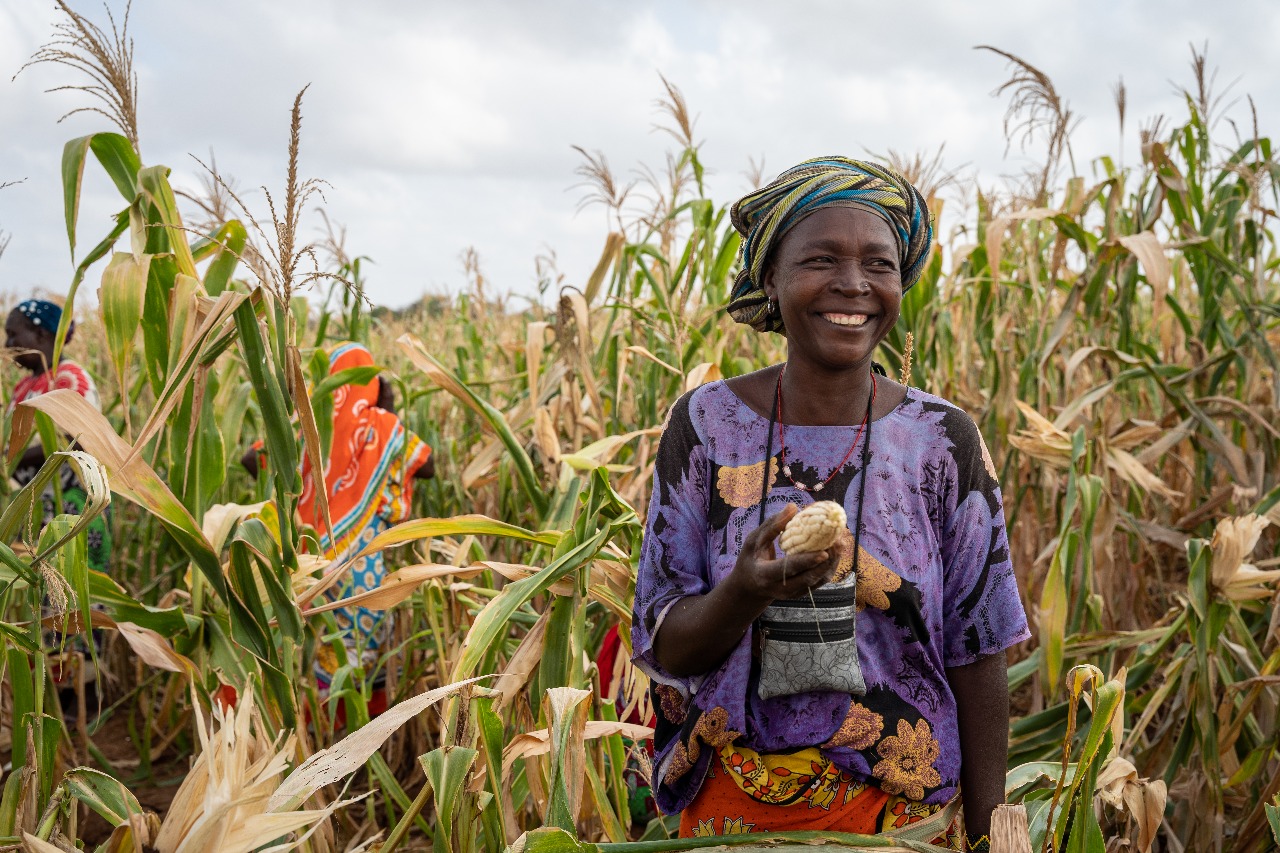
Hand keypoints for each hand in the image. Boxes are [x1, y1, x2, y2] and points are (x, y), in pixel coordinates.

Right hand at [725, 504, 841, 605]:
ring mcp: (793, 593)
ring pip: (818, 580)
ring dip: (832, 562)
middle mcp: (781, 588)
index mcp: (765, 575)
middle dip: (826, 561)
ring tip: (840, 542)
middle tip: (838, 541)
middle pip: (808, 578)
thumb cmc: (751, 558)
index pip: (788, 568)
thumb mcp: (753, 541)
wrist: (750, 587)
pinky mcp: (803, 592)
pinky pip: (820, 580)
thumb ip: (772, 525)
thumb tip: (793, 507)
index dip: (806, 561)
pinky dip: (830, 565)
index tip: (824, 551)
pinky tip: (835, 549)